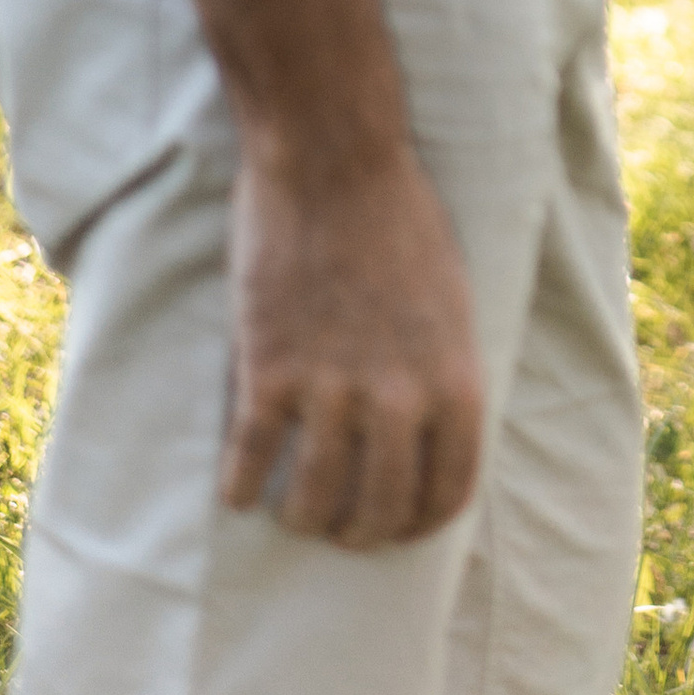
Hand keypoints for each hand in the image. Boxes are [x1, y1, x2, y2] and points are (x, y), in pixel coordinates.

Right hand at [221, 138, 483, 548]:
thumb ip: (443, 372)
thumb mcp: (453, 300)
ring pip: (313, 502)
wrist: (335, 160)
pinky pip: (249, 463)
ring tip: (294, 512)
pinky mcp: (268, 371)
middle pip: (380, 511)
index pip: (449, 492)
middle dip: (359, 534)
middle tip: (340, 529)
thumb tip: (431, 434)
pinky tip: (238, 488)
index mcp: (455, 379)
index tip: (399, 527)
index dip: (421, 525)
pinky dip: (240, 487)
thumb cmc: (400, 220)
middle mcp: (399, 397)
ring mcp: (331, 388)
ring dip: (302, 518)